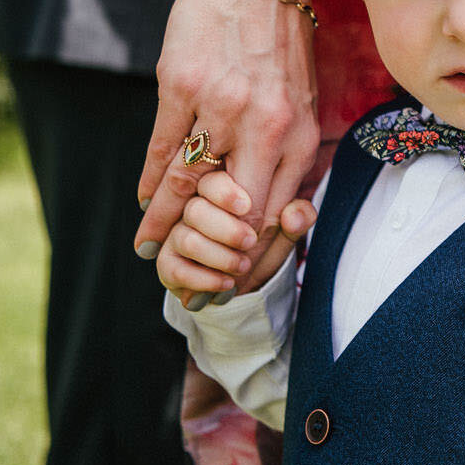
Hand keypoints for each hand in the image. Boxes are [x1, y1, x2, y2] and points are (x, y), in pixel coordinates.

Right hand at [134, 0, 318, 294]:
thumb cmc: (282, 38)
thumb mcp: (301, 97)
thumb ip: (287, 147)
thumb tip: (273, 204)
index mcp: (299, 134)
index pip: (275, 213)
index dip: (251, 253)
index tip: (234, 278)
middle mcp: (264, 127)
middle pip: (233, 211)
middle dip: (210, 253)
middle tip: (186, 283)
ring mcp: (221, 107)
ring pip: (188, 185)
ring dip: (166, 225)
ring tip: (150, 251)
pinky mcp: (182, 87)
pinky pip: (163, 148)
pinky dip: (152, 182)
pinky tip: (146, 202)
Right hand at [156, 168, 315, 304]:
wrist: (247, 282)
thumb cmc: (265, 245)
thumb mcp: (287, 230)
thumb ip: (298, 218)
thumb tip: (296, 214)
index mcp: (219, 190)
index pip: (211, 180)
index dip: (225, 192)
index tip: (246, 206)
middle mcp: (191, 208)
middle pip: (195, 209)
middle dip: (225, 229)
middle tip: (250, 241)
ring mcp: (176, 234)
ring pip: (185, 238)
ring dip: (218, 256)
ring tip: (243, 266)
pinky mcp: (166, 262)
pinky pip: (172, 267)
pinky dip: (203, 279)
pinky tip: (227, 284)